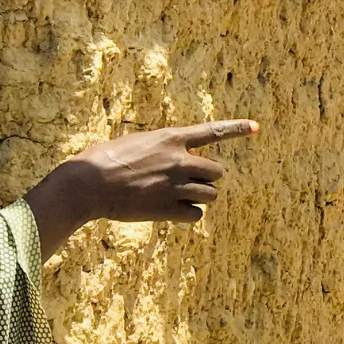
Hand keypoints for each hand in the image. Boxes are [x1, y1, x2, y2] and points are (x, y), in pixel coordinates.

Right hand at [25, 119, 259, 253]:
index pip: (212, 131)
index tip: (256, 128)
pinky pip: (196, 215)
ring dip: (200, 197)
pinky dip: (188, 215)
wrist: (86, 184)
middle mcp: (179, 160)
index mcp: (170, 138)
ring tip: (177, 197)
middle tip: (188, 182)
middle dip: (207, 178)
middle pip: (217, 172)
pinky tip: (170, 212)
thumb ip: (161, 148)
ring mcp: (175, 185)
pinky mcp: (168, 208)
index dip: (237, 128)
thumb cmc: (102, 159)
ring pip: (210, 194)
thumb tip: (177, 159)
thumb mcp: (135, 142)